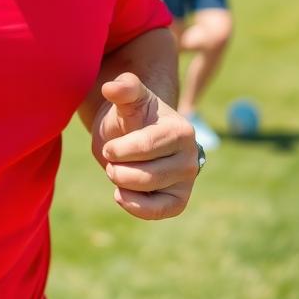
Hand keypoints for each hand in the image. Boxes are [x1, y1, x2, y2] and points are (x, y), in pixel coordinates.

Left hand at [91, 72, 198, 220]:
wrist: (136, 133)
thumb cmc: (133, 114)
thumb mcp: (129, 96)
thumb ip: (123, 87)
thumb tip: (110, 88)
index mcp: (181, 130)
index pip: (146, 145)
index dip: (120, 149)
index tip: (107, 147)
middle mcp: (190, 156)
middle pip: (148, 173)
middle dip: (119, 168)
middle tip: (110, 160)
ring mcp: (187, 179)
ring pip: (151, 190)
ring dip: (123, 183)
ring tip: (116, 170)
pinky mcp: (179, 199)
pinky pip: (161, 211)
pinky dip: (137, 207)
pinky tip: (120, 194)